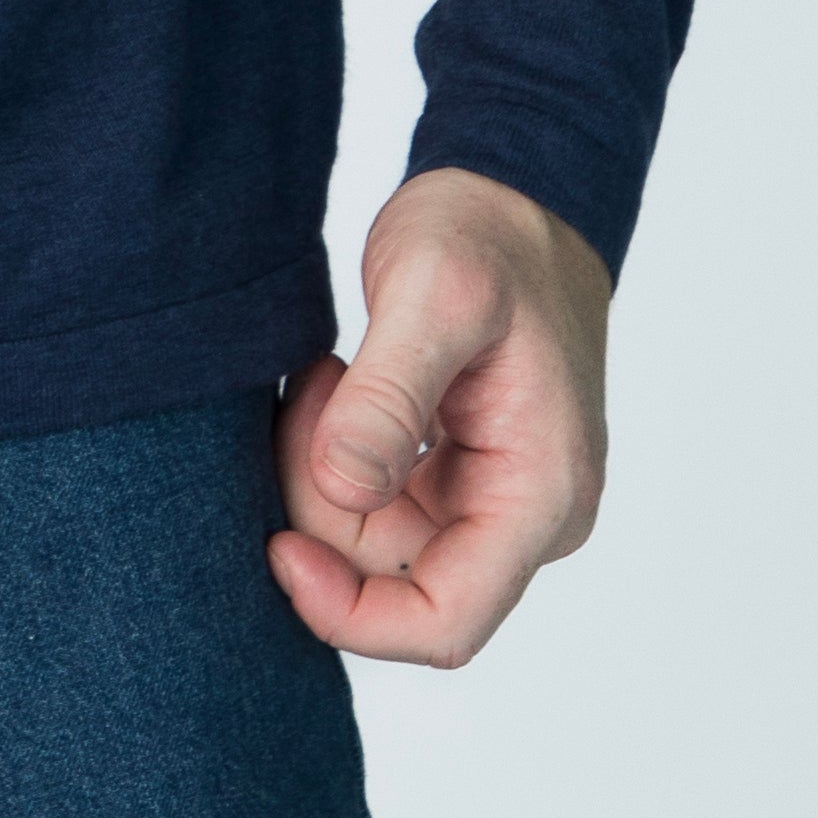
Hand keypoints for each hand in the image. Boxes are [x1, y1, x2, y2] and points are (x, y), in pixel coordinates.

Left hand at [268, 169, 610, 668]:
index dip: (350, 610)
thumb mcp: (433, 295)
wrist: (517, 195)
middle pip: (394, 579)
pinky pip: (379, 505)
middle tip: (309, 395)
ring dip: (326, 472)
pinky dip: (339, 457)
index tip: (275, 544)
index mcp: (541, 495)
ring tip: (326, 376)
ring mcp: (494, 499)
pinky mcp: (461, 476)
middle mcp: (528, 515)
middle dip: (323, 506)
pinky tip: (337, 387)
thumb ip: (388, 398)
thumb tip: (345, 490)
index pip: (446, 622)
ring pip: (375, 542)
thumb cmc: (490, 236)